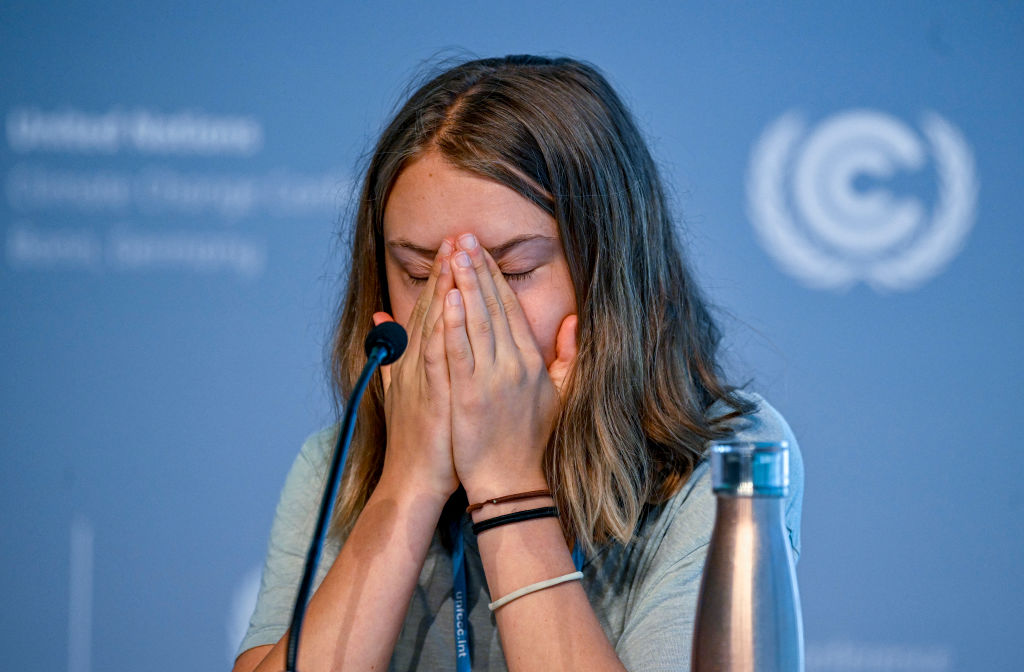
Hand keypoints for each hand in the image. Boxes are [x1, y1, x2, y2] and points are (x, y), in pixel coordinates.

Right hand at [375, 241, 458, 501]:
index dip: (442, 278)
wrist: (413, 482)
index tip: (455, 248)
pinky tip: (452, 301)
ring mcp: (421, 377)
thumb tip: (380, 321)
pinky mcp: (431, 394)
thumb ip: (394, 355)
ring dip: (445, 287)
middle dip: (446, 271)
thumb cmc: (421, 442)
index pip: (432, 311)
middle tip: (459, 236)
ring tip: (456, 253)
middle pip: (434, 309)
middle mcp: (416, 363)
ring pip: (435, 323)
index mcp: (416, 362)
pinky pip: (437, 354)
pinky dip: (444, 326)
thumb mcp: (404, 391)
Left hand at [442, 234, 577, 501]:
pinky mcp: (469, 395)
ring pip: (476, 321)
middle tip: (463, 237)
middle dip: (477, 268)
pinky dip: (453, 322)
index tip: (481, 251)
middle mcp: (514, 364)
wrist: (511, 481)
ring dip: (464, 284)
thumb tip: (573, 321)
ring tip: (453, 253)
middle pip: (493, 306)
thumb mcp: (560, 396)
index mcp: (532, 361)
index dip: (495, 277)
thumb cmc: (531, 440)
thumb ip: (568, 356)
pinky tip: (447, 296)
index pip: (511, 309)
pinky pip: (459, 350)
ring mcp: (492, 379)